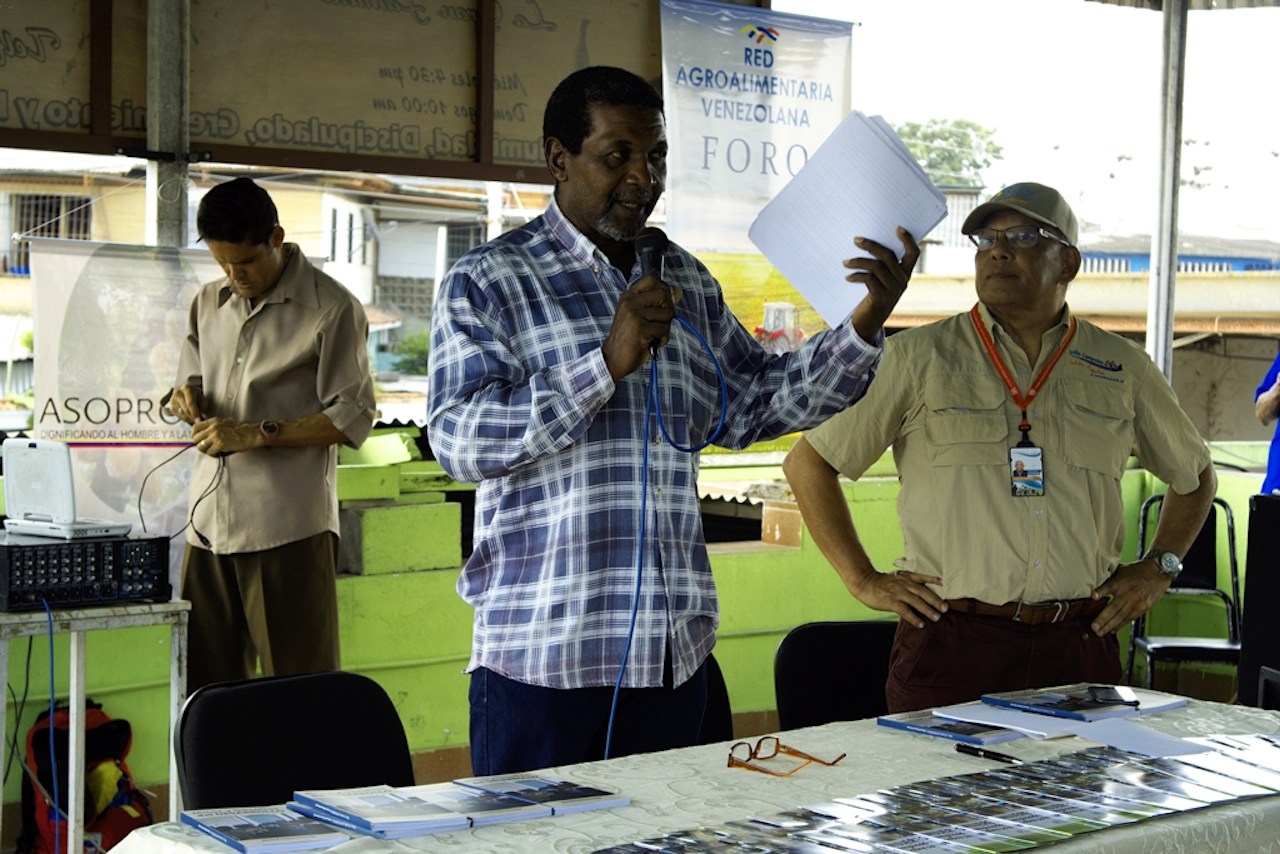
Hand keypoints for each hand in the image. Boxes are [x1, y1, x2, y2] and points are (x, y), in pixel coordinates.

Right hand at [167, 385, 204, 424]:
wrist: (185, 392)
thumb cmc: (196, 395)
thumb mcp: (202, 397)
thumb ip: (202, 405)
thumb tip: (200, 416)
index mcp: (187, 389)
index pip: (190, 403)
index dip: (195, 412)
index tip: (199, 420)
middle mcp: (178, 393)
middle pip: (185, 409)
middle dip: (193, 417)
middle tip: (198, 421)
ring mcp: (172, 400)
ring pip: (182, 414)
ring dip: (189, 419)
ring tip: (195, 419)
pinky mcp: (171, 407)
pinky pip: (178, 416)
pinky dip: (185, 419)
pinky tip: (190, 418)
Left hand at [190, 417, 257, 455]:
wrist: (251, 434)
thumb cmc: (240, 430)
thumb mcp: (224, 423)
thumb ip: (213, 426)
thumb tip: (203, 432)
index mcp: (213, 421)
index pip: (195, 427)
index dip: (194, 435)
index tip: (199, 439)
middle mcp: (213, 427)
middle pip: (195, 438)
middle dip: (200, 444)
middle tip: (207, 447)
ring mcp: (216, 435)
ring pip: (200, 446)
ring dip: (205, 450)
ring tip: (212, 450)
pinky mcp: (220, 444)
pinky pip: (209, 452)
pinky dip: (213, 454)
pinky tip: (219, 453)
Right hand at [602, 275, 681, 380]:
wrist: (613, 359)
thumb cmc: (628, 339)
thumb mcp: (640, 317)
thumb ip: (657, 304)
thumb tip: (678, 291)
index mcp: (628, 296)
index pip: (652, 279)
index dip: (664, 288)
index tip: (664, 303)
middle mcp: (630, 302)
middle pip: (663, 294)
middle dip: (669, 310)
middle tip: (661, 323)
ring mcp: (633, 314)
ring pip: (667, 313)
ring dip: (666, 327)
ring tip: (655, 335)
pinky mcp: (640, 327)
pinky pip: (664, 329)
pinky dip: (663, 338)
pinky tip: (653, 343)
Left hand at [846, 227, 918, 342]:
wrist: (869, 323)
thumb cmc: (873, 296)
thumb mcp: (881, 281)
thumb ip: (881, 266)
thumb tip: (867, 243)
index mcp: (905, 274)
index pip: (913, 254)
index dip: (908, 240)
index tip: (898, 228)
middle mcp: (902, 281)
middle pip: (888, 256)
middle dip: (871, 246)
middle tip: (856, 240)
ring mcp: (893, 290)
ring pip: (876, 266)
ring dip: (858, 262)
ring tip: (845, 263)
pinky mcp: (881, 297)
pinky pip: (868, 279)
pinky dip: (856, 276)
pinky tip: (848, 277)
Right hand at [846, 569, 946, 628]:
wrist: (864, 582)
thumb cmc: (880, 582)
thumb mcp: (895, 577)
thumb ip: (907, 582)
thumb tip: (919, 591)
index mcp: (906, 577)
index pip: (923, 577)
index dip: (934, 580)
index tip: (945, 584)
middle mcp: (904, 584)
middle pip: (923, 592)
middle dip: (935, 600)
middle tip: (945, 608)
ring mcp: (898, 593)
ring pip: (916, 601)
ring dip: (927, 610)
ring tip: (937, 617)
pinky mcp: (891, 601)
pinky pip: (905, 611)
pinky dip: (913, 618)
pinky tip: (920, 624)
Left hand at [1089, 559, 1171, 635]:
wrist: (1157, 574)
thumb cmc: (1136, 572)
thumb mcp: (1120, 570)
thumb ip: (1108, 579)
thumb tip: (1092, 585)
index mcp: (1120, 581)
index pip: (1109, 586)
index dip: (1101, 591)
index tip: (1093, 597)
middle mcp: (1128, 593)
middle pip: (1114, 607)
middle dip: (1103, 619)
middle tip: (1094, 627)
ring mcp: (1135, 602)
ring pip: (1121, 616)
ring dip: (1110, 625)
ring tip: (1100, 632)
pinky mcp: (1142, 608)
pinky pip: (1129, 619)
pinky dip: (1120, 625)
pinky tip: (1112, 630)